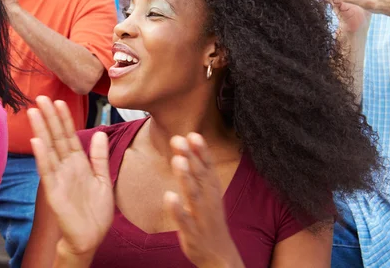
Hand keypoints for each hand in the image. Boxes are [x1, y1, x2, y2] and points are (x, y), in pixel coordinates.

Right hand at [29, 96, 113, 256]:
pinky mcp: (54, 192)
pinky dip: (42, 156)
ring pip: (49, 149)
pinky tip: (37, 141)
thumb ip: (100, 157)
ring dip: (42, 130)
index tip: (59, 101)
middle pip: (57, 137)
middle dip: (50, 117)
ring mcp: (59, 178)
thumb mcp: (103, 179)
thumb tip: (100, 133)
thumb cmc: (96, 212)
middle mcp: (66, 167)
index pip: (70, 136)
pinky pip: (47, 171)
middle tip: (41, 97)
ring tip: (34, 111)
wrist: (91, 237)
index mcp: (79, 163)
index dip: (65, 119)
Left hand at [164, 134, 243, 267]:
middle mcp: (210, 201)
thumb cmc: (210, 219)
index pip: (208, 167)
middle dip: (191, 157)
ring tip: (177, 161)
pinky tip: (169, 197)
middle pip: (200, 176)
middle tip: (179, 139)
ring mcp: (202, 217)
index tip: (193, 134)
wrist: (220, 256)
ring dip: (186, 178)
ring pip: (194, 195)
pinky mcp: (193, 233)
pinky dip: (178, 209)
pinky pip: (185, 221)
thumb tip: (187, 147)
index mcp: (213, 190)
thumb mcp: (208, 194)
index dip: (202, 151)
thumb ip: (198, 171)